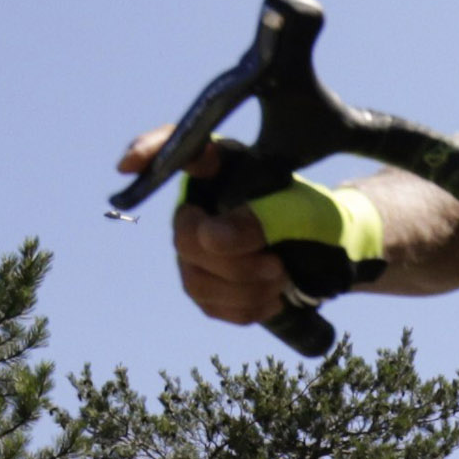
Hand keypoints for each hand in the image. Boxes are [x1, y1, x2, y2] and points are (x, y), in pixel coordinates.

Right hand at [118, 128, 298, 326]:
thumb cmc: (310, 220)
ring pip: (196, 280)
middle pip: (186, 238)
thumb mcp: (296, 214)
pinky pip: (211, 306)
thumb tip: (208, 239)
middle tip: (275, 264)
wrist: (330, 256)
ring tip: (281, 278)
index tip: (129, 166)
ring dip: (245, 289)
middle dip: (233, 262)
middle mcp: (198, 207)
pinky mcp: (205, 285)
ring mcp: (195, 249)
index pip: (175, 150)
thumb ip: (255, 220)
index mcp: (221, 169)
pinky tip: (275, 297)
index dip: (148, 152)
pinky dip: (247, 308)